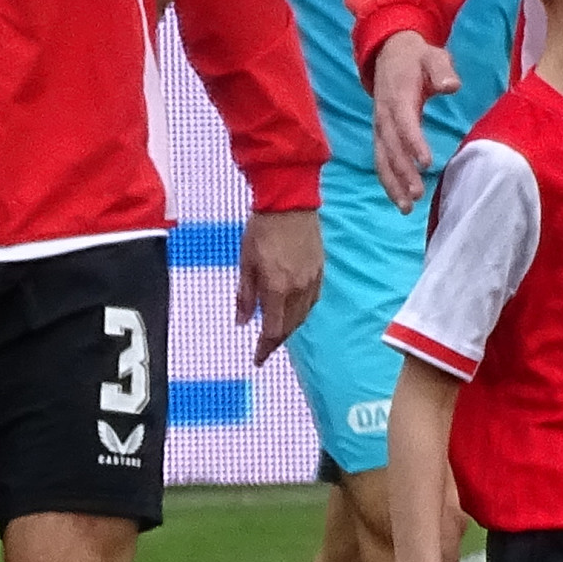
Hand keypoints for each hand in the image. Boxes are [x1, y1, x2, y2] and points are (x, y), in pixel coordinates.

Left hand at [235, 205, 319, 361]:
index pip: (273, 330)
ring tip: (277, 333)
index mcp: (278, 288)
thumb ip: (245, 295)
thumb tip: (242, 322)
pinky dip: (302, 312)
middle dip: (276, 341)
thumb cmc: (262, 228)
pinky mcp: (320, 270)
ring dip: (290, 328)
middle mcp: (298, 288)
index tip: (257, 359)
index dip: (265, 347)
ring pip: (303, 315)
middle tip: (264, 349)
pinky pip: (312, 301)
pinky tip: (294, 312)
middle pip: (290, 326)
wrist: (289, 202)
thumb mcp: (245, 262)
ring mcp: (312, 279)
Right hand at [368, 29, 455, 208]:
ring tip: (406, 208)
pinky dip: (388, 181)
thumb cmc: (417, 58)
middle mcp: (384, 116)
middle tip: (418, 195)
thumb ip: (441, 70)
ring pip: (382, 159)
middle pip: (392, 148)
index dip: (414, 143)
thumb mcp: (433, 56)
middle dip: (403, 172)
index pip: (405, 123)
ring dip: (392, 184)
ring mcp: (379, 127)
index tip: (426, 163)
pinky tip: (400, 200)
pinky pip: (380, 160)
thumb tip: (451, 85)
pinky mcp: (380, 135)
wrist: (389, 53)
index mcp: (398, 97)